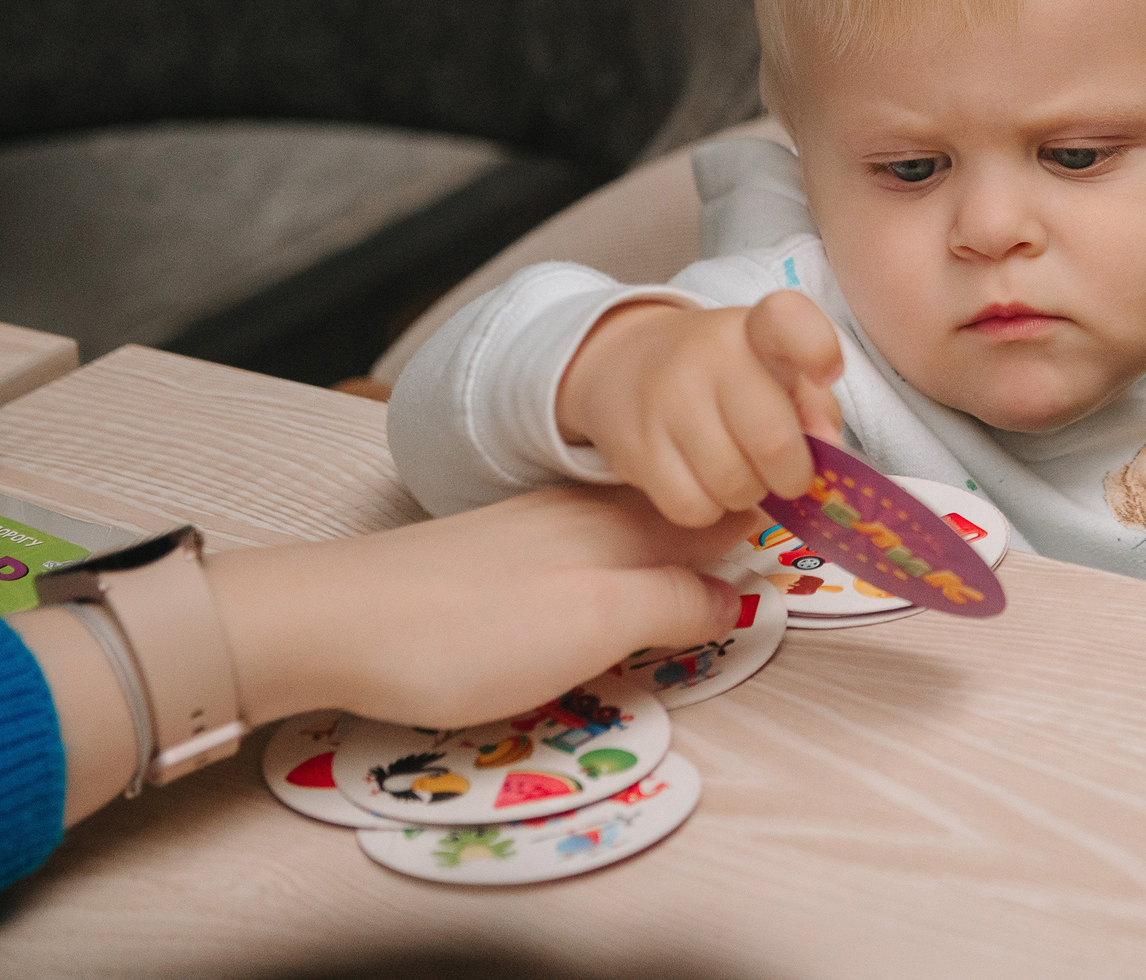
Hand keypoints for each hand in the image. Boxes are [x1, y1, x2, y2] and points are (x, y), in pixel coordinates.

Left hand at [206, 486, 751, 731]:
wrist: (329, 619)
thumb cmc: (468, 631)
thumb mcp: (591, 625)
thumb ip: (670, 604)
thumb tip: (739, 595)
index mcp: (622, 526)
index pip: (720, 515)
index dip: (767, 526)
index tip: (816, 543)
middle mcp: (588, 515)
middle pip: (682, 519)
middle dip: (731, 537)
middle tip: (775, 573)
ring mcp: (539, 529)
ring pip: (636, 533)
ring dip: (679, 552)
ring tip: (709, 586)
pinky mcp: (500, 552)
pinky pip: (592, 549)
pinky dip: (626, 565)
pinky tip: (614, 593)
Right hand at [555, 290, 846, 525]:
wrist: (630, 362)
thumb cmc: (732, 375)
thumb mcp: (781, 368)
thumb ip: (817, 405)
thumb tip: (830, 453)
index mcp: (757, 327)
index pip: (788, 320)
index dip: (818, 349)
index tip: (826, 371)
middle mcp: (709, 356)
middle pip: (773, 441)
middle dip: (793, 476)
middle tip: (787, 473)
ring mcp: (667, 401)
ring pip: (733, 485)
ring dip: (749, 495)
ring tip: (742, 473)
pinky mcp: (635, 447)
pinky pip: (692, 508)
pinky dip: (709, 509)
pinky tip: (706, 484)